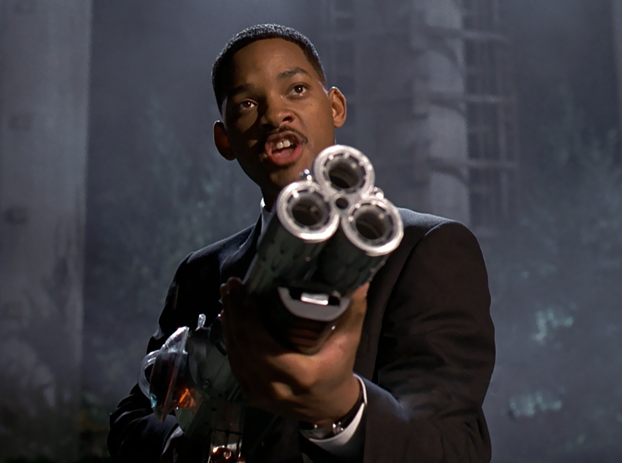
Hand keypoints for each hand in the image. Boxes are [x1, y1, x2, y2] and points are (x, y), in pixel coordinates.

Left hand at [219, 277, 367, 424]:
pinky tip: (228, 317)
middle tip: (232, 285)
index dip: (252, 321)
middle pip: (246, 348)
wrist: (330, 407)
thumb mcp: (349, 341)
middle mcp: (276, 388)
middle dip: (236, 313)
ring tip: (228, 294)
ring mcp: (260, 394)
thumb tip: (359, 279)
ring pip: (236, 356)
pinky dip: (230, 339)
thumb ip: (352, 310)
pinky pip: (235, 364)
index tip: (248, 293)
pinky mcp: (251, 394)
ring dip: (229, 323)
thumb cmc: (339, 369)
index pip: (266, 348)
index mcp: (301, 375)